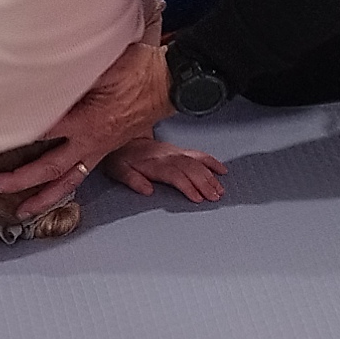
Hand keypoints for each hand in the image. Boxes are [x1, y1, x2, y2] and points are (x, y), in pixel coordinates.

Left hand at [0, 38, 171, 213]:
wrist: (169, 81)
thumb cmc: (140, 70)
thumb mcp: (105, 65)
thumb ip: (73, 75)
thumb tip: (42, 76)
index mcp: (88, 121)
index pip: (43, 131)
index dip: (15, 134)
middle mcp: (92, 142)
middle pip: (50, 168)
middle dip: (21, 180)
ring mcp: (99, 149)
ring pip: (67, 180)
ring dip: (43, 197)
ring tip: (22, 211)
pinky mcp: (105, 149)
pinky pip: (81, 173)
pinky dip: (63, 187)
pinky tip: (51, 193)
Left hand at [106, 132, 224, 205]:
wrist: (124, 141)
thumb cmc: (121, 158)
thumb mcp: (119, 170)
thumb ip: (133, 180)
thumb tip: (147, 190)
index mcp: (154, 163)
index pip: (175, 175)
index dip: (187, 186)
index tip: (197, 198)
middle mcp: (167, 156)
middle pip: (190, 169)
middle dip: (205, 183)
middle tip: (215, 197)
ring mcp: (175, 152)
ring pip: (197, 162)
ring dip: (210, 176)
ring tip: (220, 190)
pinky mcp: (178, 150)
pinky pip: (198, 154)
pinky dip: (211, 162)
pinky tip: (221, 170)